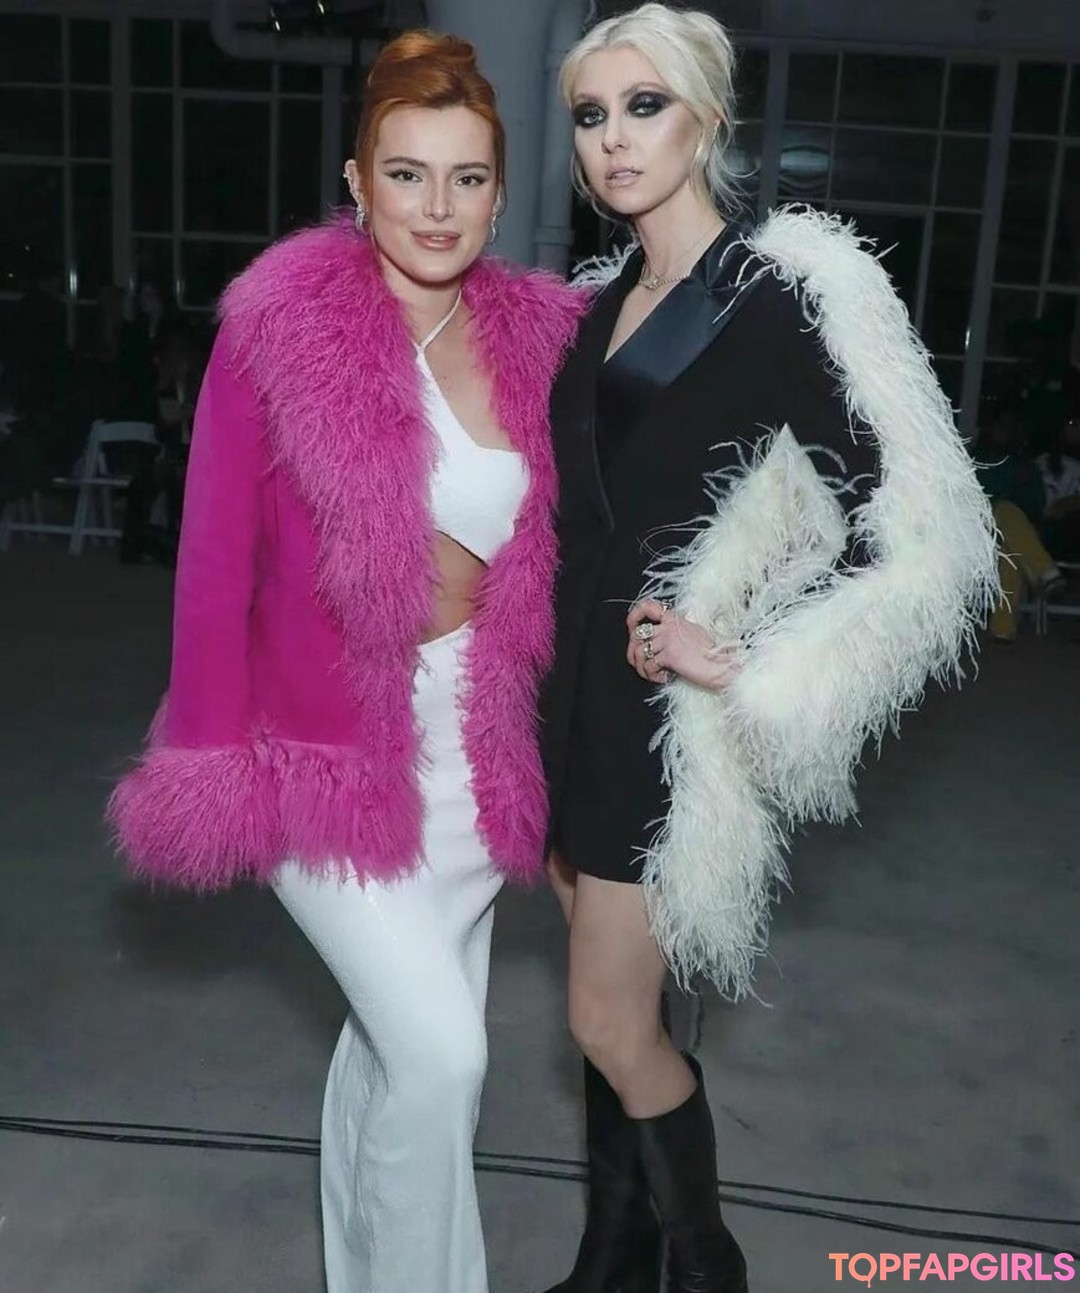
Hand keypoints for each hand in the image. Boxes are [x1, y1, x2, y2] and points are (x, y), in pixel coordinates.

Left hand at [626, 600, 741, 691]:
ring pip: (639, 652)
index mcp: (675, 619)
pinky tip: (664, 678)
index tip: (632, 628)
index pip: (648, 607)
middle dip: (633, 652)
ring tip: (653, 674)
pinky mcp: (669, 655)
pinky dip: (652, 675)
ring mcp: (668, 640)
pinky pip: (648, 666)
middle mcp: (669, 626)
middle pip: (637, 635)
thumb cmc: (711, 654)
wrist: (721, 667)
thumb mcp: (693, 633)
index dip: (634, 616)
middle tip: (640, 664)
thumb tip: (658, 640)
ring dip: (642, 668)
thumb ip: (675, 631)